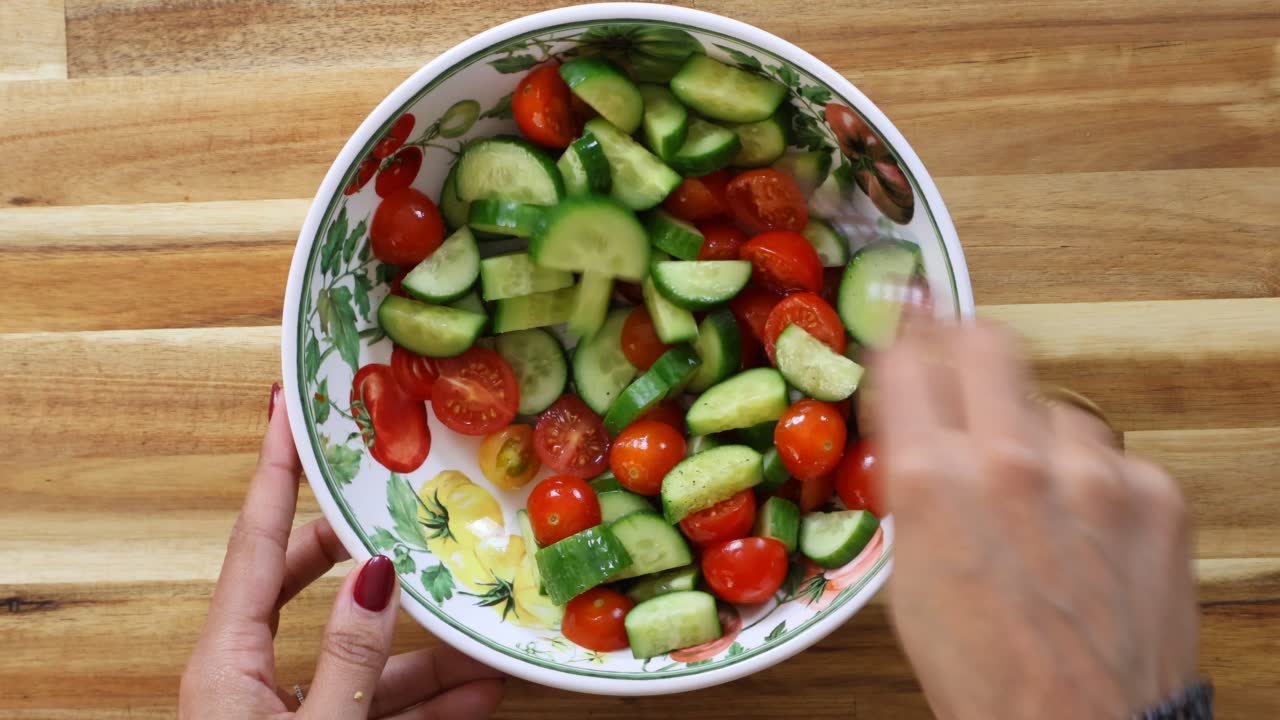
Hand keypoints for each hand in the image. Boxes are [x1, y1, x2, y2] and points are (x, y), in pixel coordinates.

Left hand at [180, 384, 504, 718]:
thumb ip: (349, 656)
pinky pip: (368, 703)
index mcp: (226, 659)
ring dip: (423, 652)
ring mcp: (277, 711)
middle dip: (369, 552)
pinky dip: (423, 701)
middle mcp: (245, 675)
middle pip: (307, 582)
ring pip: (357, 655)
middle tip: (408, 513)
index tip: (285, 407)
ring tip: (482, 638)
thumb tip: (377, 574)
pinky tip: (475, 692)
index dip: (273, 470)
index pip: (256, 541)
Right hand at [872, 312, 1198, 719]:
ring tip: (1037, 496)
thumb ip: (913, 488)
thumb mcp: (907, 578)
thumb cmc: (984, 674)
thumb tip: (920, 430)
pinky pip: (1111, 454)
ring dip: (1038, 434)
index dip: (903, 333)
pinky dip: (1094, 481)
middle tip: (962, 355)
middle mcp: (1012, 460)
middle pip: (988, 342)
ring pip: (1055, 407)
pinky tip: (1085, 531)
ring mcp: (1094, 473)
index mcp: (931, 481)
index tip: (907, 315)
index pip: (909, 358)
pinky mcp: (1157, 494)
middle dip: (966, 342)